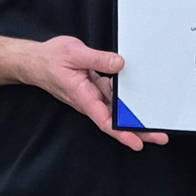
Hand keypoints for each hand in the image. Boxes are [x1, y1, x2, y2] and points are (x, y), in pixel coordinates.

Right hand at [20, 36, 168, 150]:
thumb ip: (98, 59)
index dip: (122, 133)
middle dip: (138, 130)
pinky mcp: (95, 88)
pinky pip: (113, 95)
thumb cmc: (50, 60)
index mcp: (83, 97)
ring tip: (157, 122)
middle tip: (160, 136)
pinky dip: (127, 98)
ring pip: (117, 109)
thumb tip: (120, 64)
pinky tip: (142, 96)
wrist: (35, 62)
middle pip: (116, 120)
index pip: (106, 120)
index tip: (138, 141)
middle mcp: (90, 100)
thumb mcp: (74, 54)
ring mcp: (93, 95)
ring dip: (135, 116)